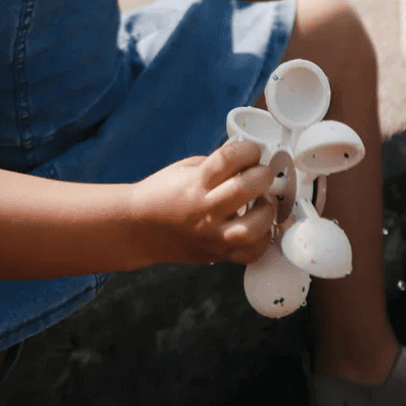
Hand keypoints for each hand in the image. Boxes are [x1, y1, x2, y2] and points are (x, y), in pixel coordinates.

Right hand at [129, 139, 274, 266]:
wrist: (138, 228)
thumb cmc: (162, 194)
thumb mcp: (186, 169)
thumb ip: (218, 165)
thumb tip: (250, 161)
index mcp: (194, 184)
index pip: (229, 159)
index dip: (248, 149)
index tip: (252, 150)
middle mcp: (204, 211)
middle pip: (245, 189)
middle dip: (263, 175)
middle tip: (262, 174)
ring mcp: (211, 237)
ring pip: (252, 229)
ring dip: (266, 211)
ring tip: (263, 202)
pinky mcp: (217, 255)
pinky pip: (250, 254)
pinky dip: (261, 240)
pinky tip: (258, 226)